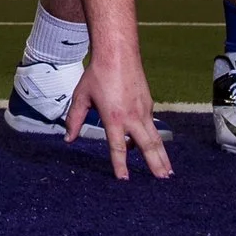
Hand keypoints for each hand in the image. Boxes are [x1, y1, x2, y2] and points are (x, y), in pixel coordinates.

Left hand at [66, 47, 171, 180]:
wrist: (118, 53)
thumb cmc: (98, 74)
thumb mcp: (81, 97)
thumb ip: (74, 119)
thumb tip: (68, 138)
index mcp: (113, 118)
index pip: (118, 147)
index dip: (120, 165)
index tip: (124, 179)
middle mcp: (132, 117)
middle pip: (146, 146)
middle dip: (155, 165)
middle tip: (162, 181)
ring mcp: (144, 110)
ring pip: (155, 138)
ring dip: (162, 156)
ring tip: (168, 172)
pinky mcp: (149, 104)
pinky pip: (152, 126)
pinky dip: (154, 139)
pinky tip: (152, 147)